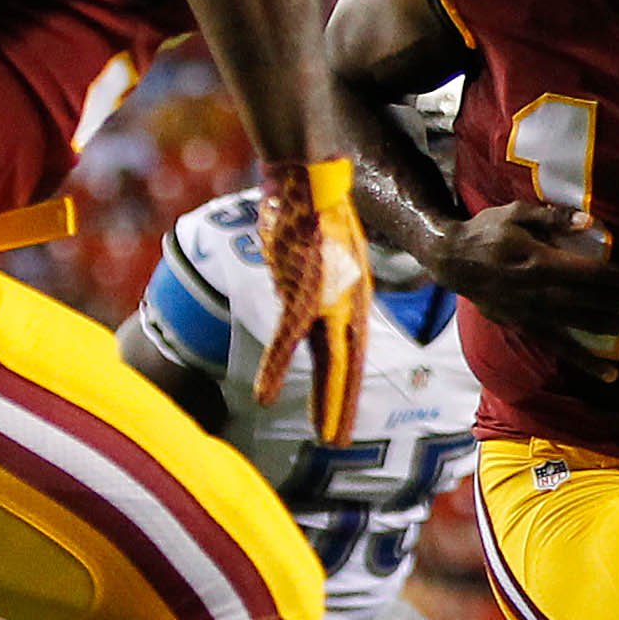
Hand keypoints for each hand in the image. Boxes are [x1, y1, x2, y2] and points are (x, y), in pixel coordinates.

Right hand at [253, 159, 371, 443]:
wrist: (311, 179)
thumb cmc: (319, 205)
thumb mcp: (334, 246)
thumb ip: (326, 272)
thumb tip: (310, 285)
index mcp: (354, 295)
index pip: (354, 350)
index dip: (346, 383)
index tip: (339, 410)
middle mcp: (345, 303)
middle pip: (346, 364)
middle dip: (340, 404)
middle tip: (337, 441)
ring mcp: (324, 301)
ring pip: (326, 361)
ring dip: (325, 401)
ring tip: (326, 437)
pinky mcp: (298, 294)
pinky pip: (282, 341)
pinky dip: (272, 370)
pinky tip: (264, 398)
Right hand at [432, 202, 618, 363]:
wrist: (451, 261)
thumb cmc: (487, 231)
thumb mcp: (517, 213)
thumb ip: (554, 219)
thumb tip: (592, 224)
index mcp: (544, 262)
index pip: (599, 275)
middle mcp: (544, 293)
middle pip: (601, 302)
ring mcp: (536, 314)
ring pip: (587, 326)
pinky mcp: (528, 328)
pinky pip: (562, 349)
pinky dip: (587, 363)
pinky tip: (611, 374)